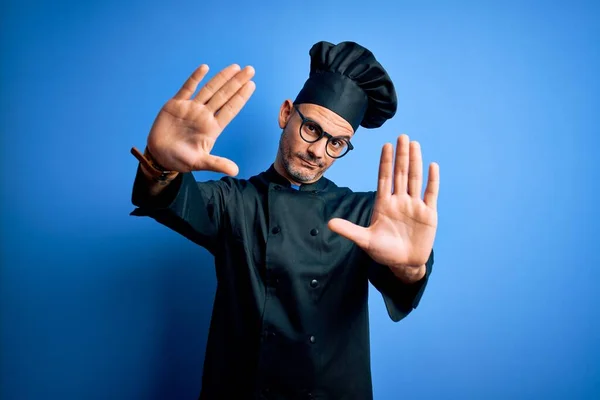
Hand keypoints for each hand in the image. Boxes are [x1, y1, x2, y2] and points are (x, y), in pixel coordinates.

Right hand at [146, 64, 255, 174]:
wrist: (160, 156)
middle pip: (224, 96)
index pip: (231, 109)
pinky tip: (205, 68)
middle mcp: (204, 115)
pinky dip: (195, 78)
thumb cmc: (181, 160)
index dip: (241, 97)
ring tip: (235, 67)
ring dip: (221, 78)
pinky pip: (187, 88)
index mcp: (212, 128)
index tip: (252, 85)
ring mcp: (191, 108)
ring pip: (209, 89)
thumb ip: (217, 164)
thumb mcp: (200, 163)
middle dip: (237, 82)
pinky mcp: (176, 105)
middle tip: (250, 70)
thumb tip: (235, 171)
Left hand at [328, 134, 438, 272]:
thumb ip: (350, 230)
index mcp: (384, 204)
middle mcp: (399, 201)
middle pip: (400, 174)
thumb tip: (329, 224)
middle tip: (402, 136)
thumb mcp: (365, 241)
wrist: (404, 264)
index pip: (384, 178)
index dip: (385, 162)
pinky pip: (430, 193)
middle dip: (401, 155)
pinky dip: (432, 180)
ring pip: (414, 179)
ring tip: (415, 144)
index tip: (385, 146)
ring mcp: (414, 205)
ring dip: (415, 162)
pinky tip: (432, 166)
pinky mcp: (428, 214)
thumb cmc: (384, 252)